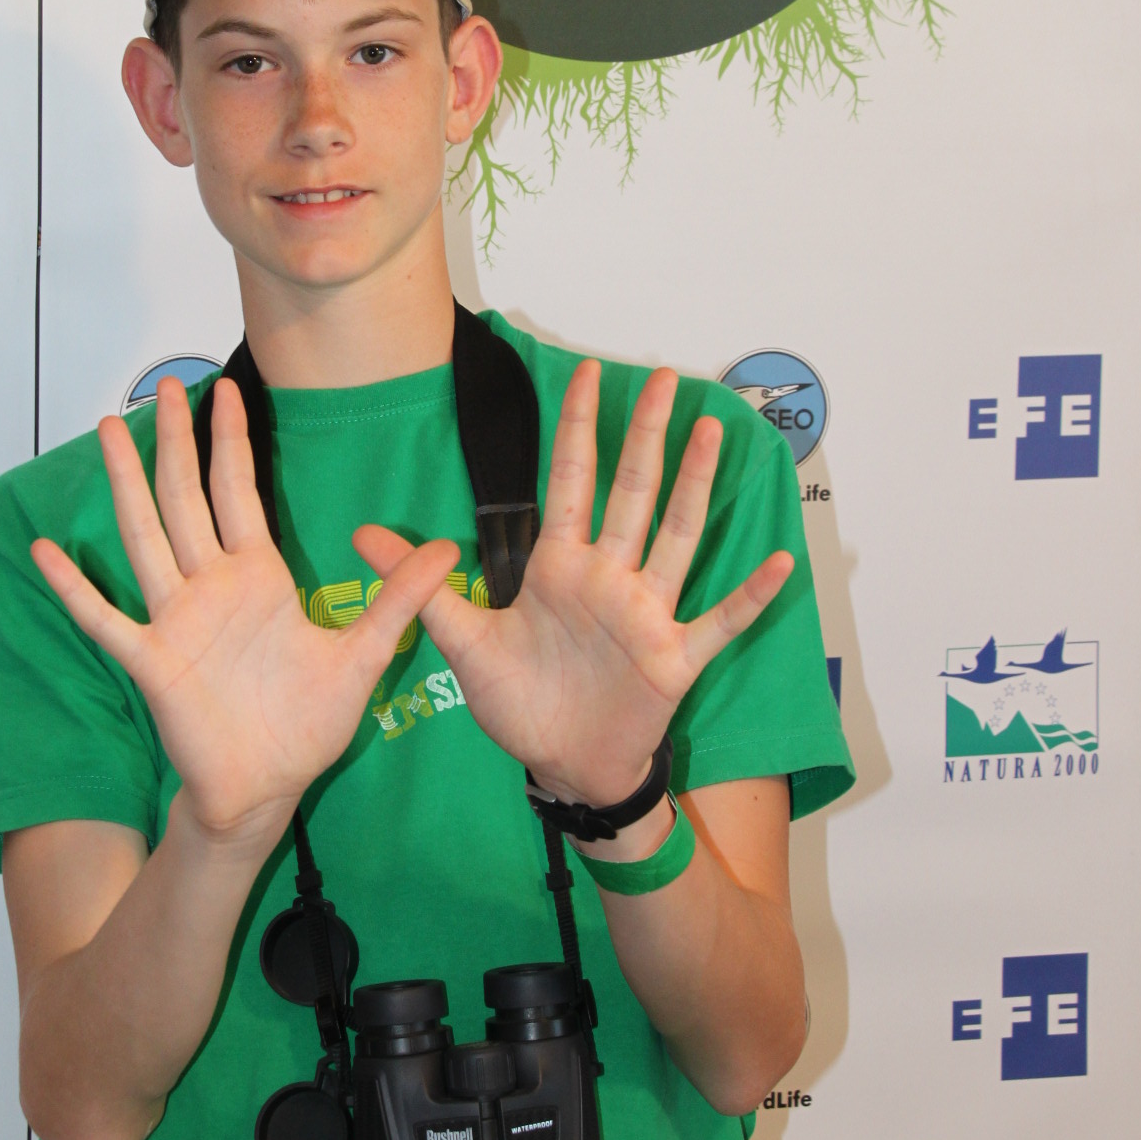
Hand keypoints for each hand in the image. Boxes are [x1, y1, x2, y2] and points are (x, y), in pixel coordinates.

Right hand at [31, 377, 459, 844]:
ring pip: (146, 535)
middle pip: (187, 496)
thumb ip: (398, 600)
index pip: (239, 491)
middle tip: (163, 384)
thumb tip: (448, 549)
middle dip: (177, 440)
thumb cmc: (306, 726)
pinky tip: (46, 552)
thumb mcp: (363, 655)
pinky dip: (75, 588)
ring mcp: (176, 619)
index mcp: (257, 577)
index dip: (231, 441)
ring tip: (108, 430)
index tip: (225, 389)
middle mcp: (211, 586)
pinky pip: (105, 619)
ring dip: (127, 483)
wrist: (268, 788)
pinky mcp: (153, 660)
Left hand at [355, 361, 791, 810]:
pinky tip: (779, 563)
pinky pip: (719, 622)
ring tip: (712, 433)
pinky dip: (749, 596)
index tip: (584, 371)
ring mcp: (647, 614)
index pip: (571, 483)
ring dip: (694, 487)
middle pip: (631, 493)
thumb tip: (361, 534)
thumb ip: (422, 587)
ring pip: (675, 537)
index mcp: (561, 568)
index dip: (578, 428)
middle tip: (665, 376)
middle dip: (645, 435)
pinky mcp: (674, 659)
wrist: (562, 768)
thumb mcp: (464, 644)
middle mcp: (609, 579)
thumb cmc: (522, 703)